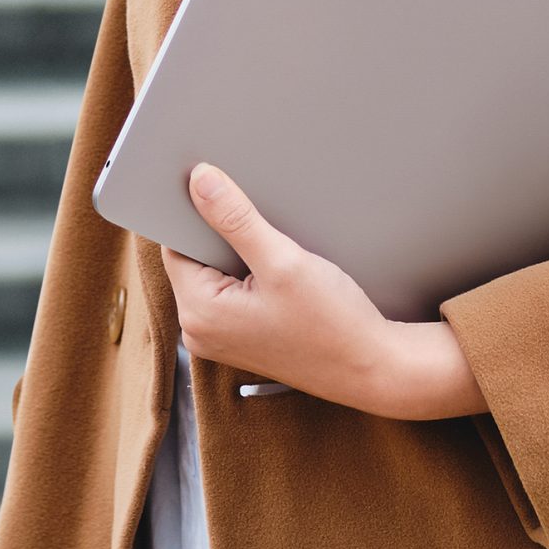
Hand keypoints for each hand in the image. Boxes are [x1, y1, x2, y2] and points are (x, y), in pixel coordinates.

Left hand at [159, 163, 487, 420]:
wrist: (372, 369)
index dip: (194, 212)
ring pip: (215, 273)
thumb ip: (235, 218)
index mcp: (200, 313)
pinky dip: (249, 272)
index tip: (215, 188)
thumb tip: (199, 180)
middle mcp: (201, 331)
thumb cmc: (333, 323)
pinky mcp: (242, 338)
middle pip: (194, 258)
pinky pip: (231, 292)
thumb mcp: (283, 261)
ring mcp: (221, 338)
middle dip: (220, 232)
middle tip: (256, 216)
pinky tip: (279, 268)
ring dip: (238, 252)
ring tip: (274, 246)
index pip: (176, 244)